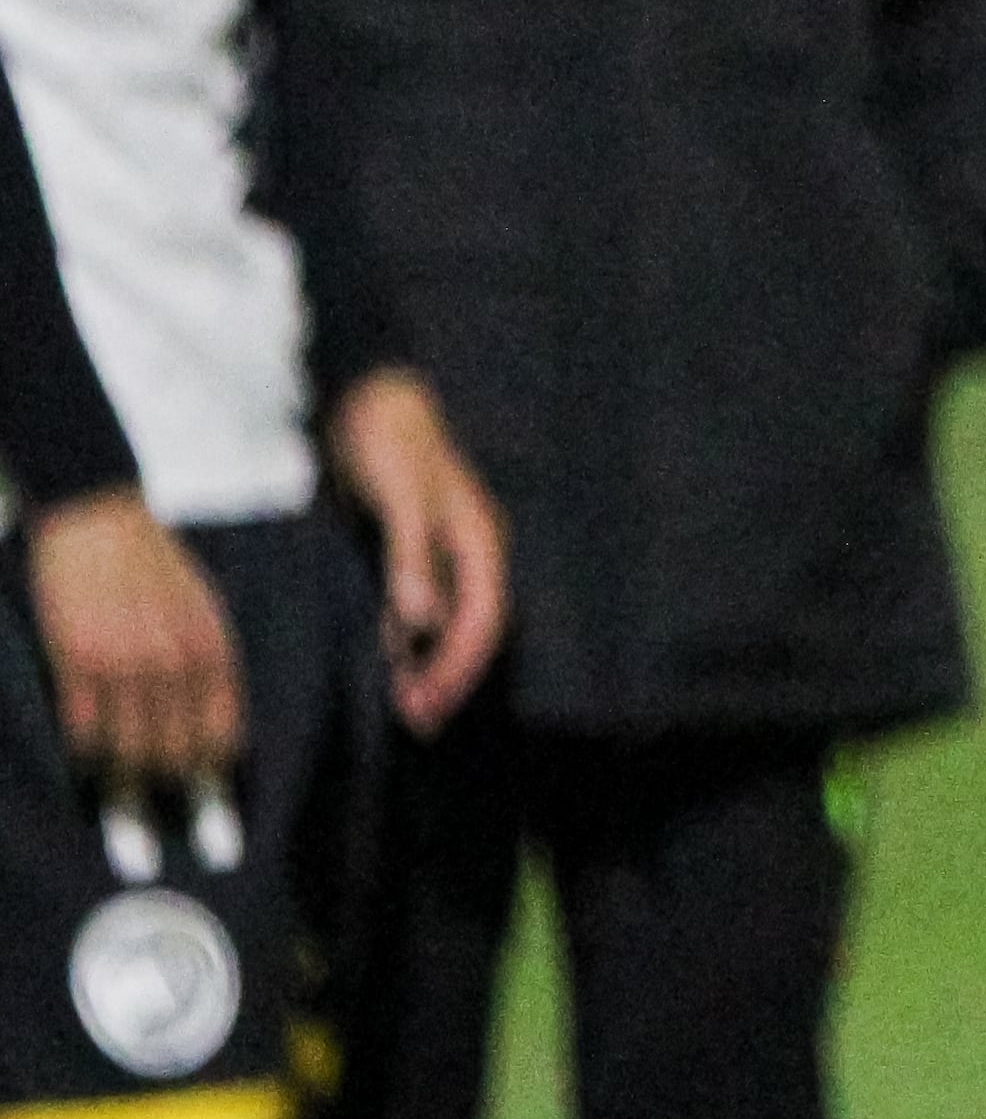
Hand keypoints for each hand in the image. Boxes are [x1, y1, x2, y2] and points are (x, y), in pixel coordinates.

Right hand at [22, 491, 240, 782]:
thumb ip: (209, 663)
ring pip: (127, 750)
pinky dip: (85, 751)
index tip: (202, 795)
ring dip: (120, 774)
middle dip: (162, 780)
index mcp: (211, 649)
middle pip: (172, 753)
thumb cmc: (154, 564)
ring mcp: (124, 665)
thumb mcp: (202, 610)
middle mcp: (173, 663)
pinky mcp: (77, 662)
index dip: (210, 773)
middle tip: (149, 792)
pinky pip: (84, 731)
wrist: (102, 521)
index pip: (219, 735)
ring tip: (116, 783)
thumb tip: (213, 723)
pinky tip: (85, 752)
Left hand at [325, 367, 507, 732]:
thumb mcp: (401, 495)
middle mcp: (471, 550)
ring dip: (431, 663)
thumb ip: (410, 557)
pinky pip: (424, 607)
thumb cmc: (389, 441)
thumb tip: (419, 622)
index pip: (484, 619)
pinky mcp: (415, 549)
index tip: (425, 705)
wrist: (368, 398)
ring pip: (450, 621)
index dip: (458, 666)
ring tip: (404, 704)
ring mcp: (444, 551)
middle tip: (416, 720)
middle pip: (474, 627)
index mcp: (482, 538)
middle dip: (449, 676)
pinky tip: (388, 658)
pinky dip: (410, 639)